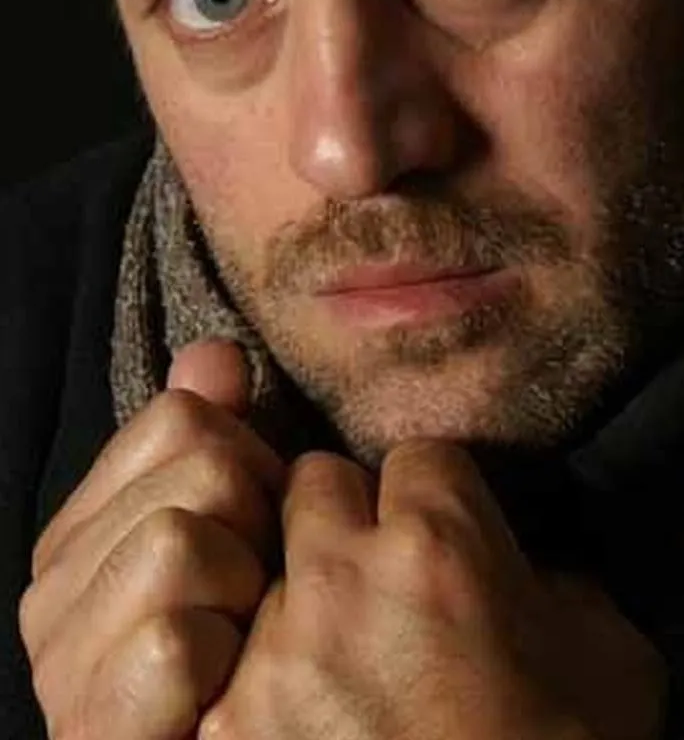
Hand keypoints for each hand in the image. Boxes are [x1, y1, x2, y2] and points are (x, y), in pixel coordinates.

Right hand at [19, 340, 285, 739]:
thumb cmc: (237, 660)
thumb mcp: (232, 535)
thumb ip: (214, 441)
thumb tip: (216, 355)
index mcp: (80, 531)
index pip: (181, 414)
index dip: (249, 463)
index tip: (252, 533)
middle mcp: (52, 589)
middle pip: (200, 470)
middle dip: (257, 529)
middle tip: (252, 598)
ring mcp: (61, 662)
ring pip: (181, 539)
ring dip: (242, 593)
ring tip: (239, 644)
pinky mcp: (91, 725)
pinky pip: (175, 638)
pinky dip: (220, 660)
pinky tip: (218, 694)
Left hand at [199, 439, 666, 739]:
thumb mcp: (613, 665)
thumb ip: (563, 588)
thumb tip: (533, 575)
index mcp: (442, 545)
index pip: (417, 459)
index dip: (434, 500)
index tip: (441, 542)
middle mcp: (343, 579)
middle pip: (313, 486)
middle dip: (342, 521)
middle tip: (373, 585)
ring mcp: (270, 657)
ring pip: (258, 570)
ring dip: (291, 602)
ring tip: (330, 665)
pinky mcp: (221, 731)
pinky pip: (220, 667)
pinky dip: (249, 687)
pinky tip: (294, 723)